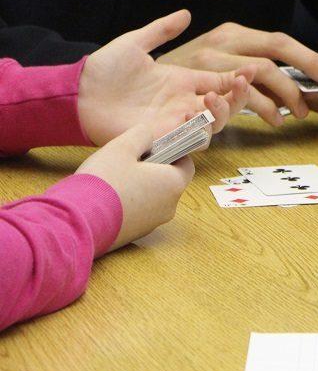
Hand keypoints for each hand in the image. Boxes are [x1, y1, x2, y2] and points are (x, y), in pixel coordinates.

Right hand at [76, 125, 193, 252]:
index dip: (172, 153)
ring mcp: (153, 224)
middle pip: (169, 182)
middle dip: (153, 169)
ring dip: (140, 186)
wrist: (78, 222)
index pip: (186, 165)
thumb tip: (150, 136)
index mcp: (173, 184)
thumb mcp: (122, 147)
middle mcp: (170, 207)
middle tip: (130, 160)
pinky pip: (138, 213)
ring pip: (153, 198)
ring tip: (115, 177)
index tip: (154, 147)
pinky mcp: (135, 234)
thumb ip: (142, 135)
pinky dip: (129, 203)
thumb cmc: (104, 181)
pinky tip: (108, 197)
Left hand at [79, 11, 254, 145]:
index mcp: (181, 81)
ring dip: (222, 114)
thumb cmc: (104, 71)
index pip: (220, 82)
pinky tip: (194, 114)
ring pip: (215, 125)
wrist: (79, 94)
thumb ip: (162, 30)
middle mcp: (184, 103)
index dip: (238, 78)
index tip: (249, 70)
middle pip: (226, 106)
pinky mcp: (166, 137)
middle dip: (238, 97)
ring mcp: (176, 122)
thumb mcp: (135, 42)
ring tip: (214, 100)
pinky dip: (200, 130)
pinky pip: (193, 140)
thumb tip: (186, 14)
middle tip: (239, 83)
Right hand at [158, 22, 317, 126]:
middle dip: (304, 71)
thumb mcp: (219, 64)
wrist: (128, 84)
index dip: (308, 57)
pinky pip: (236, 94)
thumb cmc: (183, 79)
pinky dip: (260, 107)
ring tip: (295, 114)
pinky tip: (273, 120)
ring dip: (283, 94)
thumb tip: (292, 85)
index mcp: (233, 33)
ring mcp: (208, 58)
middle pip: (274, 50)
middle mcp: (223, 40)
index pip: (279, 42)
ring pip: (258, 71)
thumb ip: (249, 69)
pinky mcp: (195, 79)